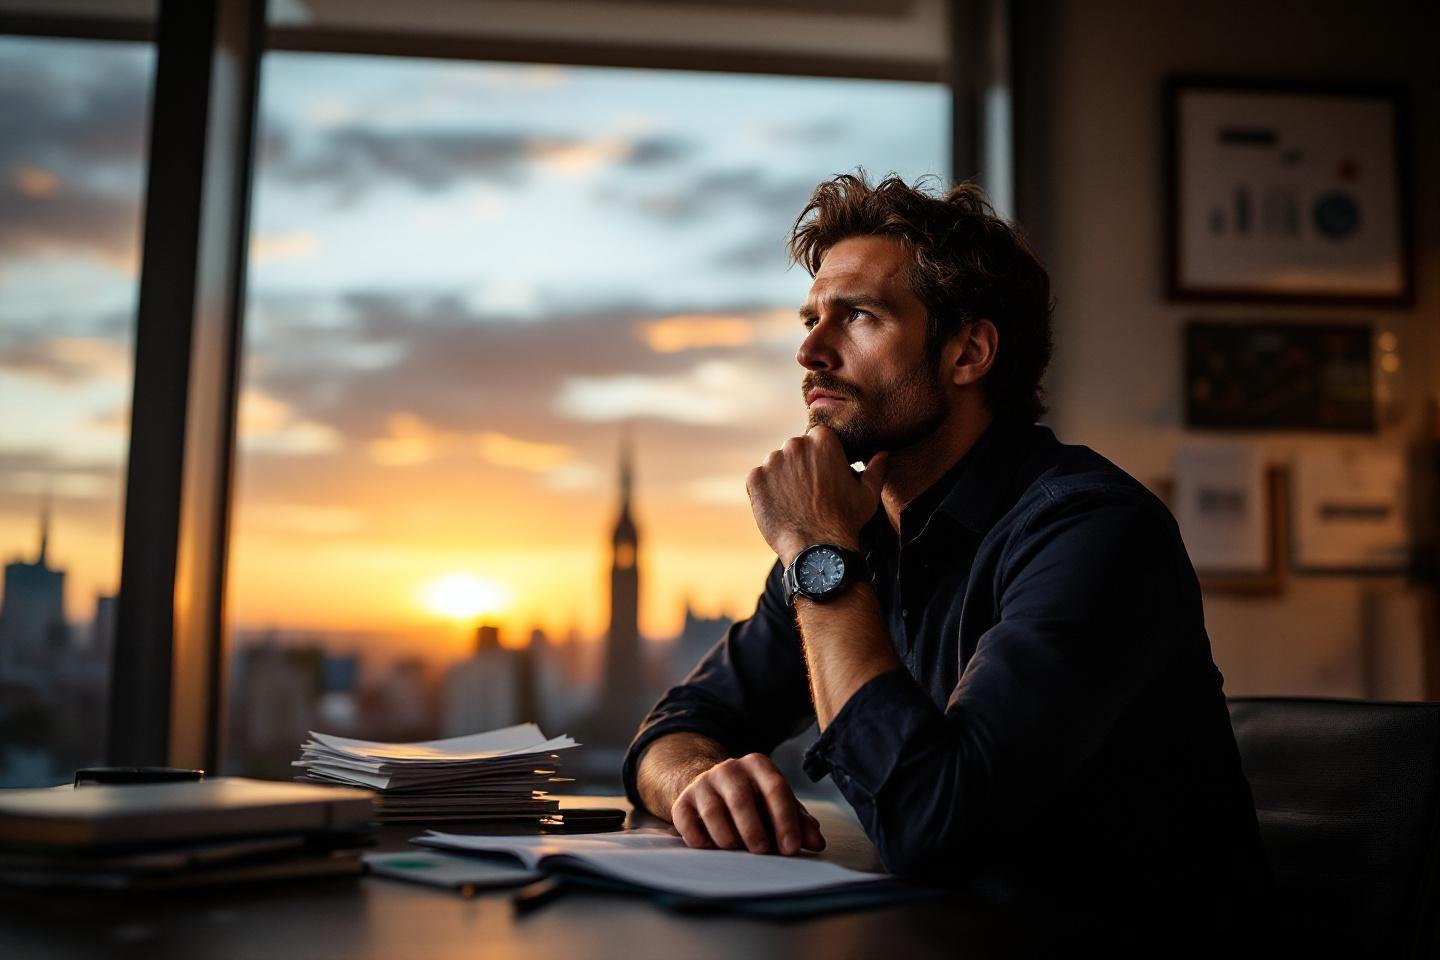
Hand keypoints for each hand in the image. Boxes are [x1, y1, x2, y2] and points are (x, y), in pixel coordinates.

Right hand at [670, 753, 825, 855]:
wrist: (713, 789)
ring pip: (713, 810)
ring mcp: (703, 783)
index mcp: (759, 765)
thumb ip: (798, 822)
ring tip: (736, 851)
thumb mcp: (778, 806)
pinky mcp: (682, 801)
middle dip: (753, 828)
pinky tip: (710, 848)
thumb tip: (817, 843)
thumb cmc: (755, 802)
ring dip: (726, 836)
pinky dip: (698, 838)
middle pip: (741, 798)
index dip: (785, 820)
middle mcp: (730, 769)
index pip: (775, 788)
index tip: (791, 848)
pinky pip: (685, 820)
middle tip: (762, 852)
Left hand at [746, 425, 887, 564]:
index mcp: (823, 440)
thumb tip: (883, 454)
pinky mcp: (755, 479)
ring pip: (775, 463)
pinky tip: (780, 507)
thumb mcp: (867, 493)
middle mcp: (795, 444)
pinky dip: (765, 491)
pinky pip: (758, 479)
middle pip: (794, 449)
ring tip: (795, 502)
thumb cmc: (845, 520)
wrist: (818, 549)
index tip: (823, 476)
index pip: (817, 438)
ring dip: (782, 478)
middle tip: (809, 492)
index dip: (820, 458)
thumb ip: (875, 469)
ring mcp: (772, 461)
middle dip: (800, 466)